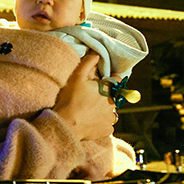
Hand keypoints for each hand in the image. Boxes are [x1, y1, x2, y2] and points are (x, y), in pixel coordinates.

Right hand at [0, 57, 116, 183]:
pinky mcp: (106, 130)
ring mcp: (110, 118)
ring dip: (103, 109)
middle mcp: (113, 104)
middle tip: (89, 97)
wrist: (65, 124)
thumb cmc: (70, 99)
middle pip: (113, 96)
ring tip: (88, 109)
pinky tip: (89, 120)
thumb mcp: (77, 77)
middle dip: (104, 95)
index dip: (110, 79)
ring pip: (110, 110)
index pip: (117, 80)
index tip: (101, 81)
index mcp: (109, 90)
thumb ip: (88, 63)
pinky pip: (107, 124)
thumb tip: (97, 53)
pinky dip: (100, 122)